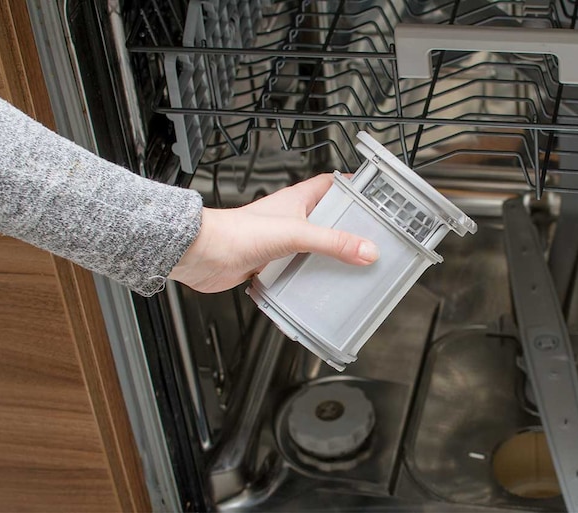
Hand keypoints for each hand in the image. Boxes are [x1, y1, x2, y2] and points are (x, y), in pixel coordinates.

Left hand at [168, 174, 378, 292]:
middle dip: (348, 227)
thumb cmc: (236, 232)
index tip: (375, 196)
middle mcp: (290, 218)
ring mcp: (280, 242)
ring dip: (329, 255)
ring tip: (352, 265)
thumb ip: (333, 242)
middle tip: (371, 237)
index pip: (331, 184)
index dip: (353, 187)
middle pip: (327, 218)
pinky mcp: (270, 264)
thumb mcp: (296, 234)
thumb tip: (367, 250)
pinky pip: (297, 269)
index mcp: (297, 200)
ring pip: (313, 246)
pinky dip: (309, 277)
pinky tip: (320, 286)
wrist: (203, 255)